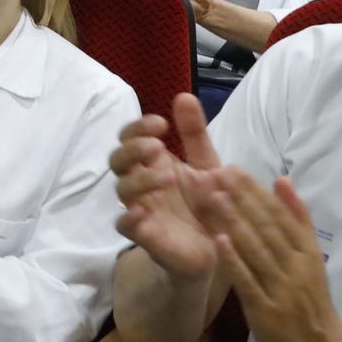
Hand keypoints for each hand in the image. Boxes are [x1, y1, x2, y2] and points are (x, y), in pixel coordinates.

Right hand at [111, 92, 224, 278]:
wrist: (224, 246)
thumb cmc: (211, 203)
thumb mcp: (207, 164)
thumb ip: (194, 133)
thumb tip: (183, 95)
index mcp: (153, 162)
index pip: (130, 137)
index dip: (138, 127)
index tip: (162, 123)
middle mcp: (141, 183)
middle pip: (117, 159)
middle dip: (132, 149)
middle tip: (156, 146)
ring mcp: (140, 208)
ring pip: (122, 189)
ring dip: (139, 179)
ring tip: (167, 177)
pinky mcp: (145, 236)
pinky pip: (124, 226)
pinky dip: (129, 217)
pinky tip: (144, 210)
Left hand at [208, 170, 341, 341]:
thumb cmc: (311, 302)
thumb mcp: (310, 258)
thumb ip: (297, 221)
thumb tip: (282, 180)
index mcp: (307, 252)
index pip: (280, 215)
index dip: (255, 190)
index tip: (232, 168)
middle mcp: (296, 266)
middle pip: (267, 227)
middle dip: (240, 198)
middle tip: (215, 172)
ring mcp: (281, 287)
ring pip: (256, 249)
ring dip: (234, 221)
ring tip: (214, 196)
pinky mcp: (266, 309)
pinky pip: (248, 281)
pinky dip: (234, 260)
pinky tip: (218, 240)